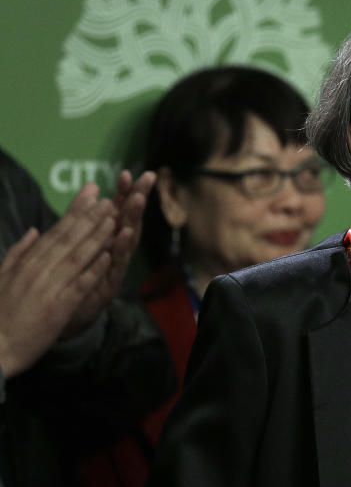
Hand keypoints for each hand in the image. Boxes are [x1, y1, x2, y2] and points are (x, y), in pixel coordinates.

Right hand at [0, 183, 117, 377]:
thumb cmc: (0, 314)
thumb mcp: (3, 277)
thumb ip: (19, 252)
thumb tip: (34, 229)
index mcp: (27, 262)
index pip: (55, 232)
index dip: (76, 213)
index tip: (92, 196)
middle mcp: (38, 270)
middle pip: (68, 239)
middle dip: (91, 218)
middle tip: (110, 201)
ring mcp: (49, 287)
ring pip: (78, 256)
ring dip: (98, 237)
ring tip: (115, 220)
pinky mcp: (58, 307)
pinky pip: (80, 284)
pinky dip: (95, 269)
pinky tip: (111, 256)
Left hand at [66, 170, 155, 334]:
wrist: (68, 313)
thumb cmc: (76, 275)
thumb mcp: (79, 239)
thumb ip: (83, 213)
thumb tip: (93, 185)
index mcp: (106, 236)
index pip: (118, 209)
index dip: (124, 191)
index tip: (128, 173)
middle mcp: (115, 249)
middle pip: (129, 219)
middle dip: (137, 199)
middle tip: (146, 179)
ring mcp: (115, 265)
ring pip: (127, 239)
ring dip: (133, 219)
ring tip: (138, 200)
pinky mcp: (110, 283)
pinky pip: (118, 263)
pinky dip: (122, 248)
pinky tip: (126, 234)